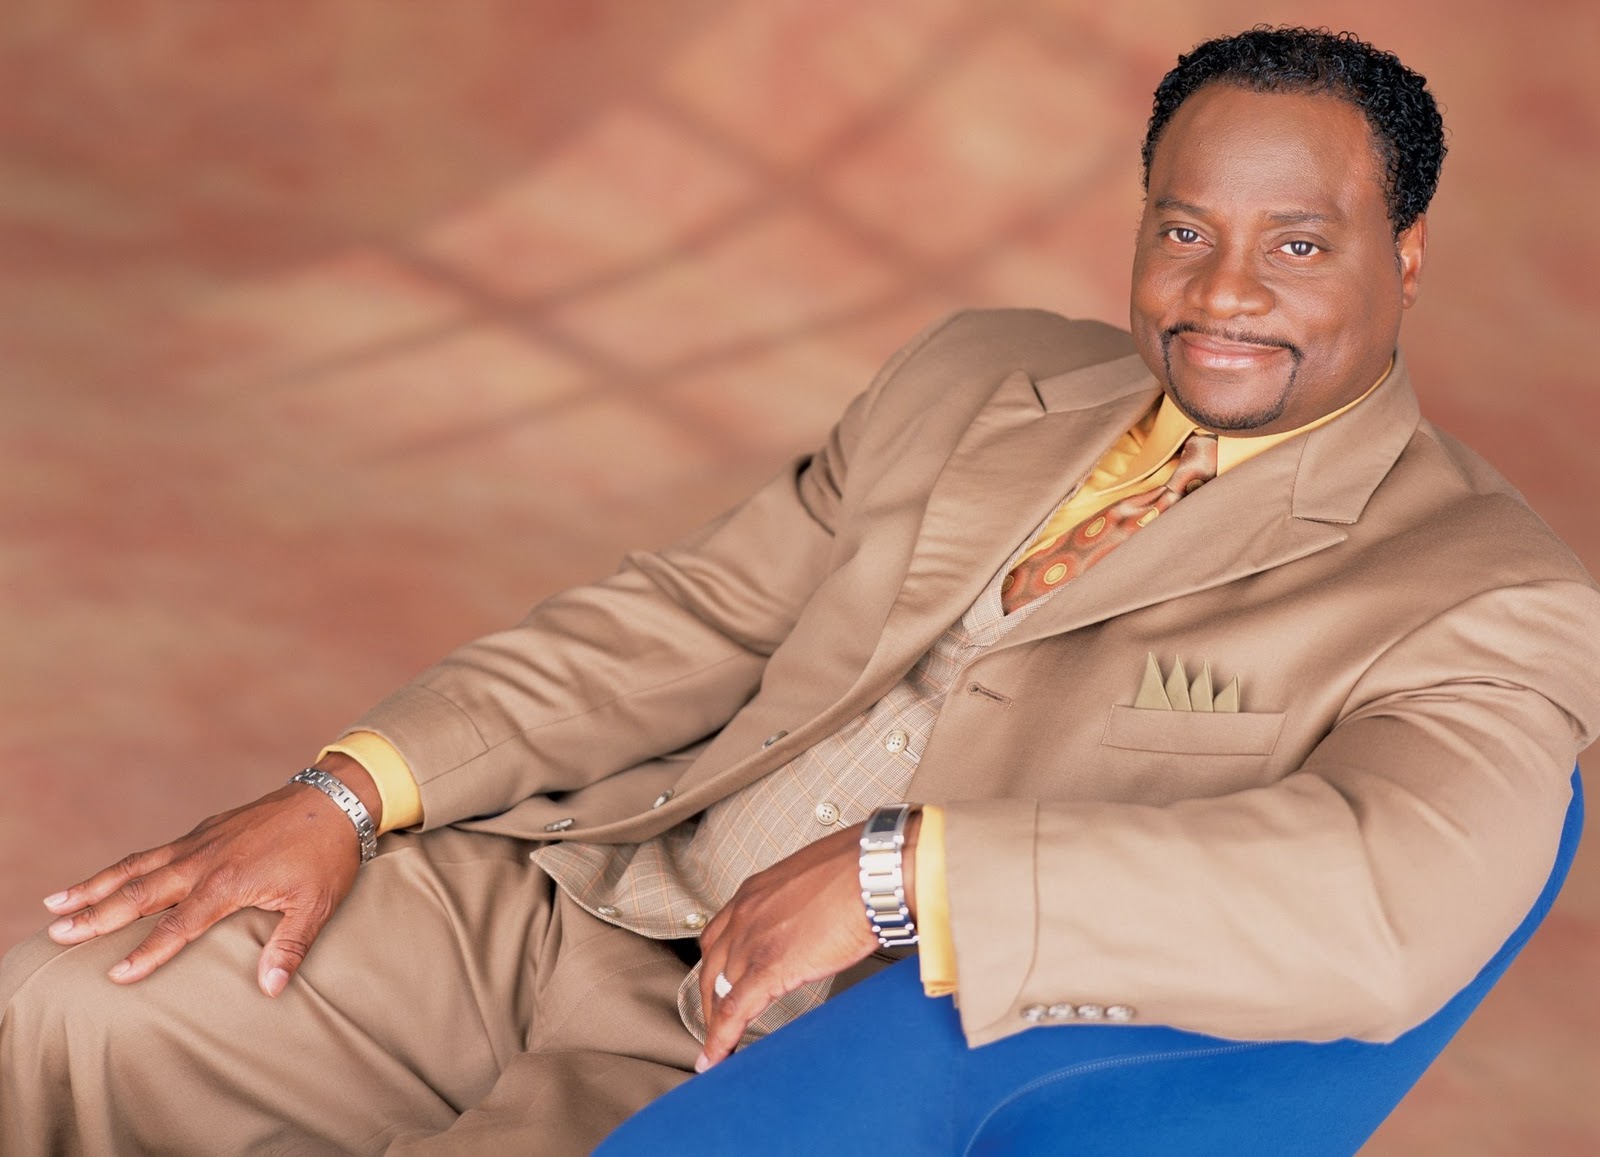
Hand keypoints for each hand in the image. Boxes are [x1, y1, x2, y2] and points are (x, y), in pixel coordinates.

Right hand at [40, 753, 380, 996]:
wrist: (334, 798)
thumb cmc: (327, 854)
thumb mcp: (317, 904)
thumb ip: (290, 946)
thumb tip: (271, 988)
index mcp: (228, 882)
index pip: (178, 926)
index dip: (147, 953)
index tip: (116, 976)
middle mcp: (204, 860)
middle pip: (140, 892)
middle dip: (95, 915)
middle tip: (57, 934)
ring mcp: (201, 841)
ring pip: (137, 866)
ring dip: (95, 885)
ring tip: (55, 903)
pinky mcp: (206, 830)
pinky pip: (155, 852)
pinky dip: (125, 866)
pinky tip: (107, 878)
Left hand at [695, 810, 919, 1070]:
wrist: (876, 873)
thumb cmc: (862, 870)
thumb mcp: (817, 879)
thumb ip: (804, 901)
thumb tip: (820, 915)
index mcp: (756, 891)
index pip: (719, 934)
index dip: (716, 964)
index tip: (719, 982)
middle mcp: (745, 913)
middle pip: (711, 965)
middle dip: (710, 997)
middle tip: (718, 1019)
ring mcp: (752, 940)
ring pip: (717, 990)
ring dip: (716, 1020)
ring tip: (721, 1045)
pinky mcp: (769, 968)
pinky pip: (734, 1010)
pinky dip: (720, 1039)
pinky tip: (717, 1058)